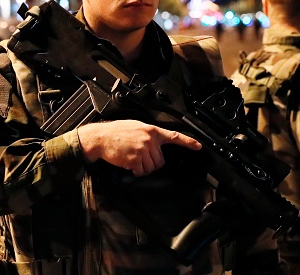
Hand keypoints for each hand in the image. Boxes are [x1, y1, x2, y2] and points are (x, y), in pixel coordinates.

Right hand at [76, 120, 201, 176]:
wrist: (101, 137)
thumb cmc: (116, 132)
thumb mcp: (136, 126)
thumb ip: (149, 134)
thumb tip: (157, 144)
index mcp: (152, 130)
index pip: (174, 136)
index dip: (188, 142)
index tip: (198, 147)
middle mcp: (150, 140)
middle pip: (160, 161)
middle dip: (151, 162)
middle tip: (139, 156)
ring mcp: (143, 150)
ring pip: (152, 168)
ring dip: (143, 168)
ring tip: (132, 158)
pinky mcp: (135, 159)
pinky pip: (141, 172)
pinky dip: (135, 172)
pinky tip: (128, 164)